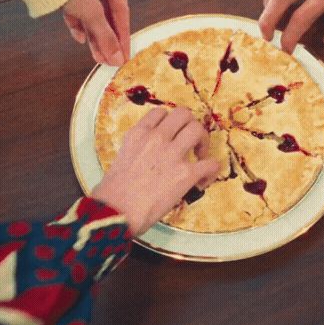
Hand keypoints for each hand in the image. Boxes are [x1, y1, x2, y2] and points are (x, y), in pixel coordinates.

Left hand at [63, 0, 129, 65]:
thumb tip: (117, 59)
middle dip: (106, 39)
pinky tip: (79, 38)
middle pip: (106, 15)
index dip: (122, 36)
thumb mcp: (90, 11)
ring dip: (94, 36)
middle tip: (110, 60)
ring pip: (91, 14)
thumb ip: (105, 36)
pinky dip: (78, 24)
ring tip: (97, 57)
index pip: (122, 11)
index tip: (124, 56)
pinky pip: (76, 10)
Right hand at [92, 108, 218, 234]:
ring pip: (197, 130)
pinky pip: (210, 164)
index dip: (170, 122)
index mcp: (138, 134)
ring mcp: (172, 154)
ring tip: (200, 157)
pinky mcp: (185, 174)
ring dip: (203, 142)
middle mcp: (156, 138)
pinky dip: (211, 171)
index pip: (160, 113)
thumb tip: (147, 158)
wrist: (115, 212)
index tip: (173, 134)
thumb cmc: (112, 193)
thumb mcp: (120, 159)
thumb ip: (136, 150)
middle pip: (183, 114)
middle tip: (191, 142)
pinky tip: (203, 180)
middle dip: (190, 125)